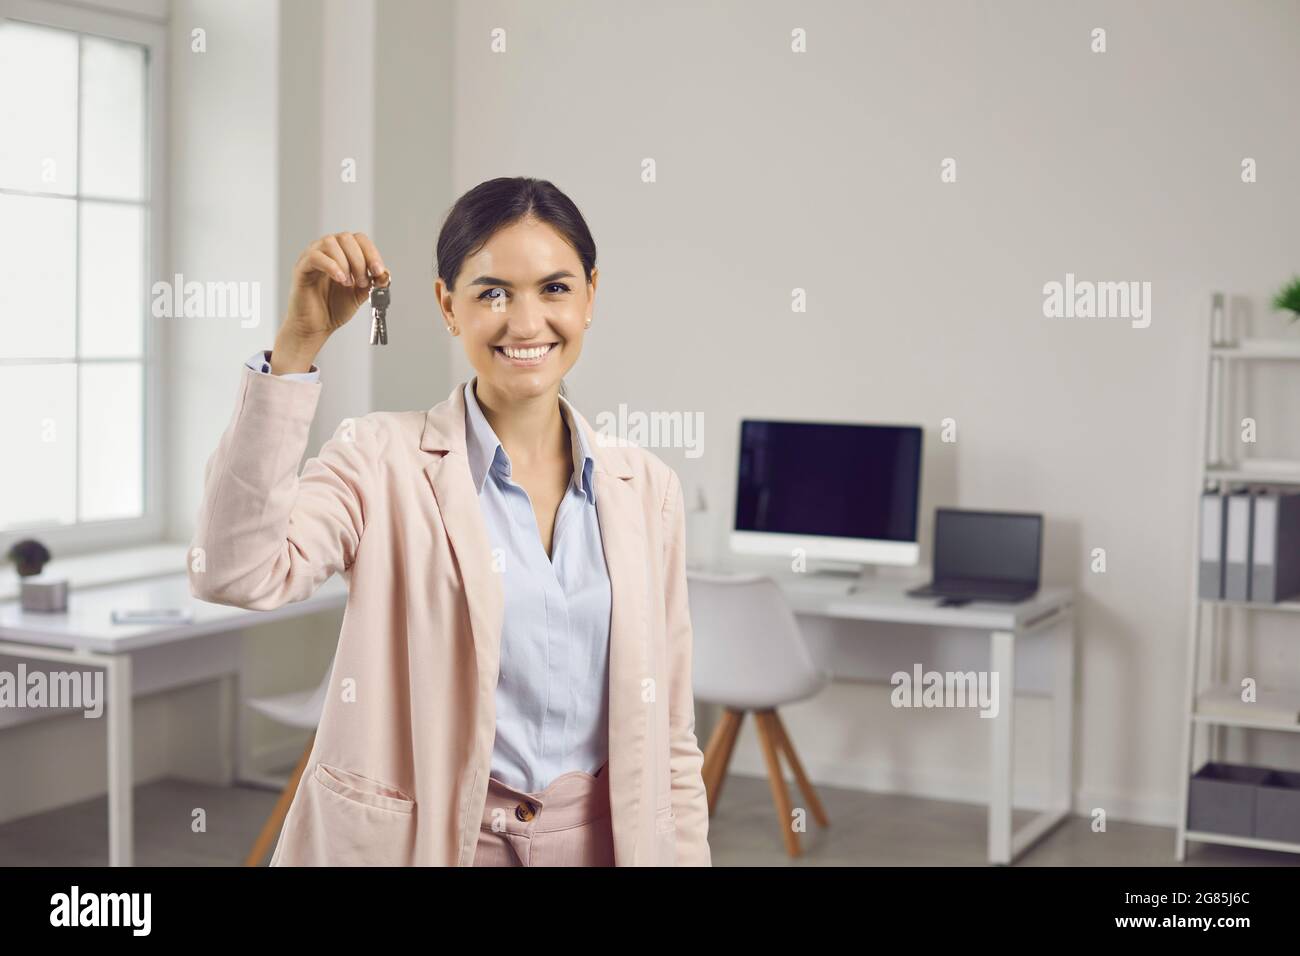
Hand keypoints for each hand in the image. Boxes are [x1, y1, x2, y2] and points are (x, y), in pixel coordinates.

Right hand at [275, 232, 388, 369]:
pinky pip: (315, 256)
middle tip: (363, 282)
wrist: (316, 326)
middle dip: (360, 260)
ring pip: (330, 243)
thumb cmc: (334, 308)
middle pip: (346, 238)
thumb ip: (374, 282)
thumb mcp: (360, 294)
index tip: (378, 271)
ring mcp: (312, 256)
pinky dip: (331, 266)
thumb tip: (385, 273)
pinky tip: (340, 280)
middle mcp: (326, 250)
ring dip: (345, 263)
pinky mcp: (301, 268)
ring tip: (349, 283)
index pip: (359, 239)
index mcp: (342, 253)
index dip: (372, 253)